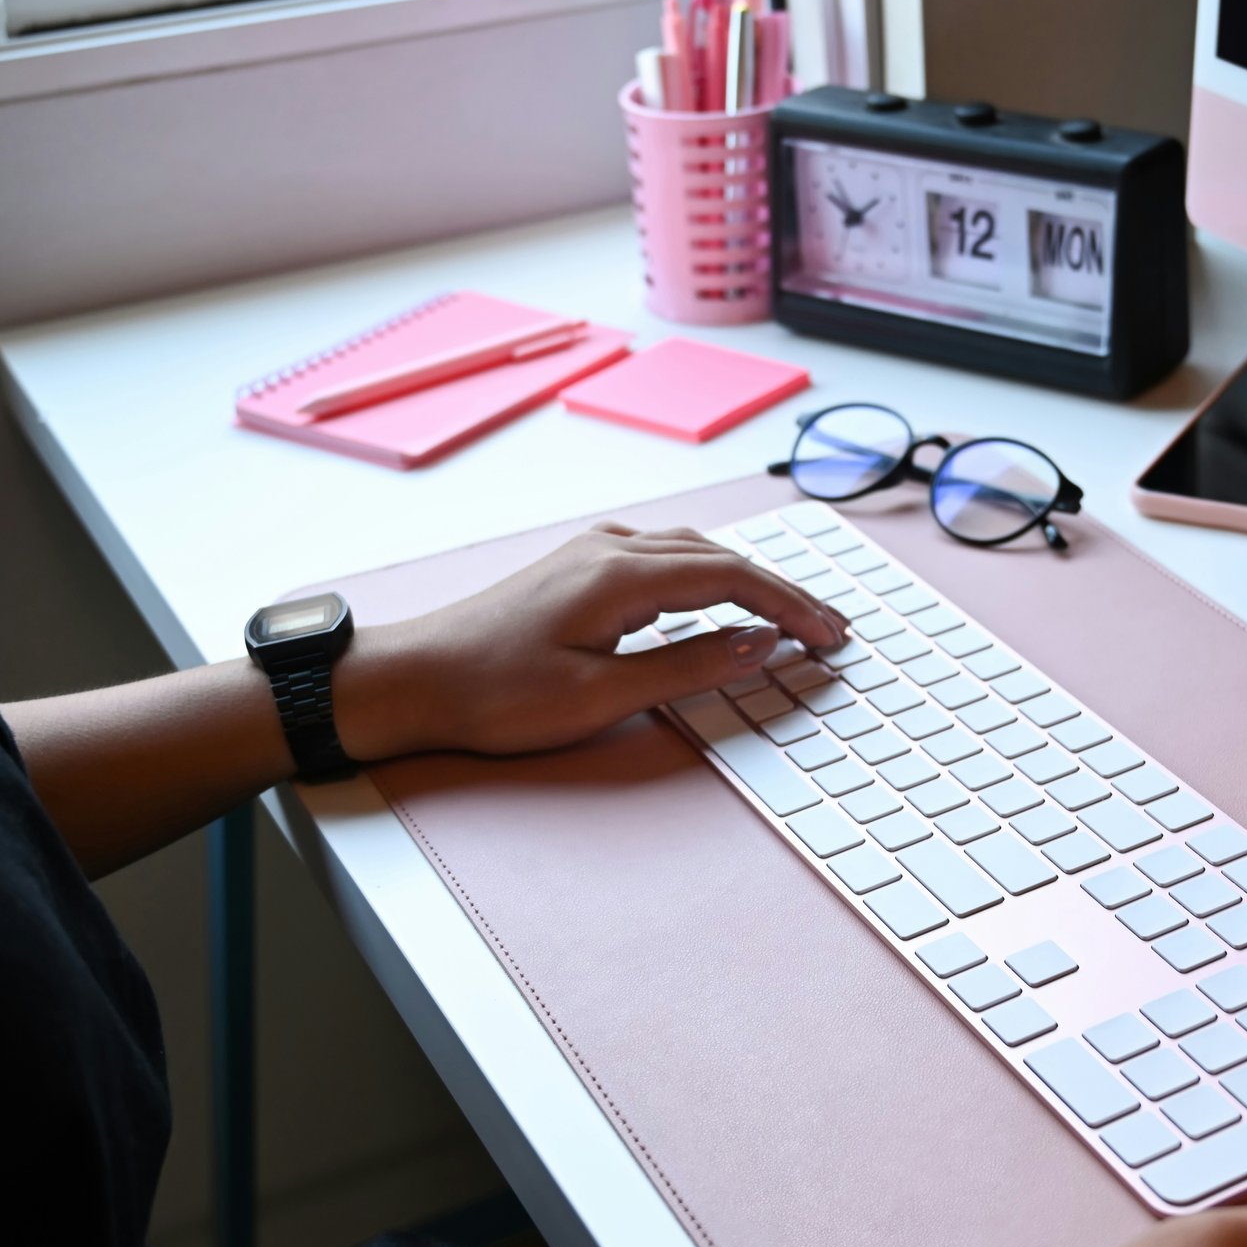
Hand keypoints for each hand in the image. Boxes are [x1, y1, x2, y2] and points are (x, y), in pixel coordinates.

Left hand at [334, 523, 846, 759]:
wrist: (413, 681)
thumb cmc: (494, 695)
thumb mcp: (600, 697)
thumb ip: (687, 667)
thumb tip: (758, 642)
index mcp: (621, 576)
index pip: (734, 578)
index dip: (793, 606)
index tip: (833, 636)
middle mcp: (611, 549)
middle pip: (723, 557)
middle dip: (784, 591)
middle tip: (832, 629)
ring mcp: (592, 552)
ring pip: (695, 551)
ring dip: (750, 580)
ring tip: (792, 614)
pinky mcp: (579, 567)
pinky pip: (666, 557)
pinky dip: (712, 575)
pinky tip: (721, 598)